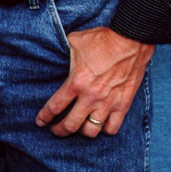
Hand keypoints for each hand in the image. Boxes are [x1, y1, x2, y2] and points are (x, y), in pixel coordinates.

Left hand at [35, 26, 153, 137]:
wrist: (130, 40)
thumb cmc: (102, 39)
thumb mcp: (75, 41)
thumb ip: (64, 52)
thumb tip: (55, 52)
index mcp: (76, 82)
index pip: (55, 107)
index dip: (45, 117)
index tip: (40, 122)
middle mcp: (90, 96)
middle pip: (71, 125)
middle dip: (59, 130)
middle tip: (55, 130)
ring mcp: (108, 103)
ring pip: (91, 131)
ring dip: (81, 132)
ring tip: (78, 128)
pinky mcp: (123, 105)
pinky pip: (112, 128)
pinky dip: (105, 129)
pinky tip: (100, 124)